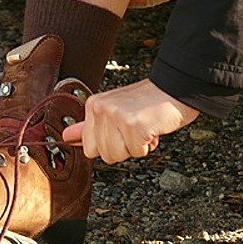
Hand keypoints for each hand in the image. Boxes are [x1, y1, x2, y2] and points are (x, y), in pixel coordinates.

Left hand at [63, 79, 199, 163]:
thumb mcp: (113, 111)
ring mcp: (116, 116)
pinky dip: (148, 145)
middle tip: (134, 128)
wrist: (176, 88)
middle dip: (123, 148)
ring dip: (135, 147)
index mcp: (93, 106)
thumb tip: (66, 137)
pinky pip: (137, 152)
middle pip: (104, 155)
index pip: (89, 148)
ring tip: (142, 127)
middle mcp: (101, 109)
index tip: (121, 130)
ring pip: (118, 156)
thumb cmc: (146, 102)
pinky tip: (151, 128)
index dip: (109, 145)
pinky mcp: (134, 124)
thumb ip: (88, 126)